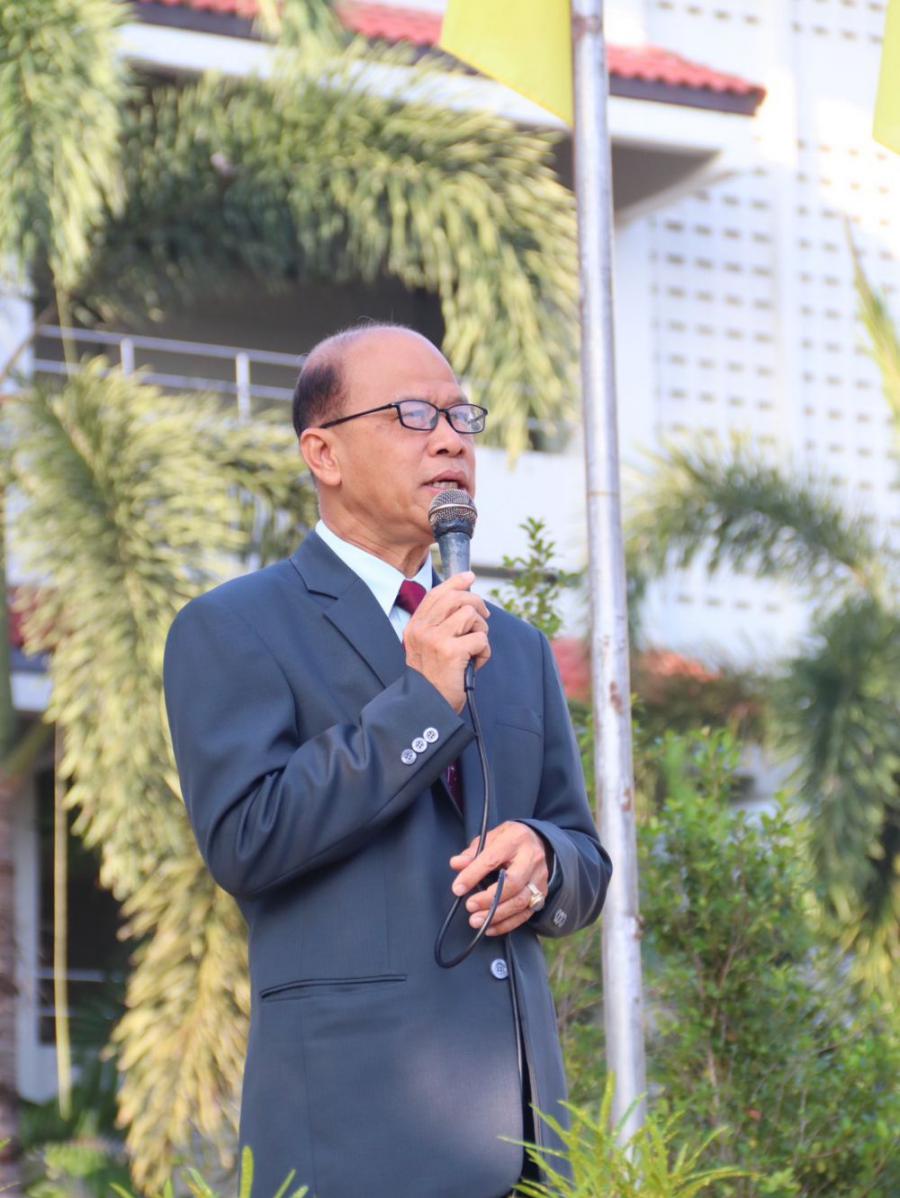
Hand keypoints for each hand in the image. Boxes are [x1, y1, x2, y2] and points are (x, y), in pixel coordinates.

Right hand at [403, 572, 490, 712]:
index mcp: (415, 627)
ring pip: (471, 615)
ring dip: (481, 631)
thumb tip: (465, 599)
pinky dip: (484, 652)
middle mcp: (422, 630)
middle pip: (456, 598)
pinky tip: (475, 664)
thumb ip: (440, 625)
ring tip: (475, 649)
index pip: (436, 594)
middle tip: (484, 618)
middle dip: (477, 604)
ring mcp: (435, 639)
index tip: (469, 577)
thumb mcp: (429, 648)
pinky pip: (481, 638)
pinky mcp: (451, 651)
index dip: (455, 583)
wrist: (430, 707)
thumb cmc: (435, 680)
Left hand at [449, 822, 549, 936]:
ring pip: (520, 902)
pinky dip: (507, 924)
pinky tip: (490, 927)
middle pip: (512, 884)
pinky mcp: (542, 894)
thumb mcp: (490, 837)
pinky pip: (525, 914)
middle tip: (470, 906)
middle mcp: (531, 859)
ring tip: (476, 920)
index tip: (457, 888)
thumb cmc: (509, 840)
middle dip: (489, 899)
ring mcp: (539, 878)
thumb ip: (472, 852)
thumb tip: (456, 864)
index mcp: (515, 840)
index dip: (473, 875)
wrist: (537, 842)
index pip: (492, 859)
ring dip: (497, 915)